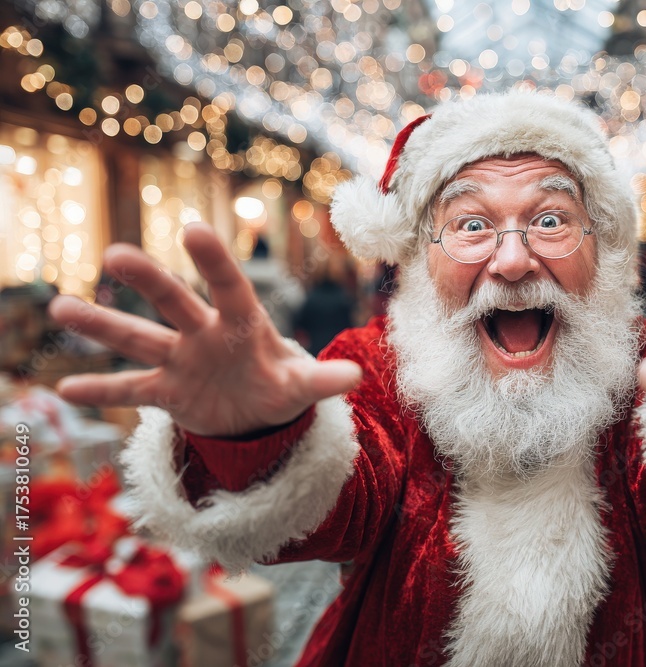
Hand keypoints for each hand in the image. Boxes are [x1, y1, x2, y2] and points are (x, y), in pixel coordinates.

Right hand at [48, 223, 361, 435]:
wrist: (255, 411)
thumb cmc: (278, 383)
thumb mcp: (300, 386)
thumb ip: (322, 380)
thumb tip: (357, 376)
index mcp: (243, 324)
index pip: (230, 287)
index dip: (214, 262)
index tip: (194, 228)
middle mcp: (205, 334)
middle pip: (175, 302)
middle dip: (149, 282)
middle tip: (116, 255)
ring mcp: (180, 360)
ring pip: (138, 339)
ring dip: (102, 326)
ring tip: (60, 308)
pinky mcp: (165, 392)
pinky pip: (129, 391)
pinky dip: (100, 391)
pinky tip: (64, 388)